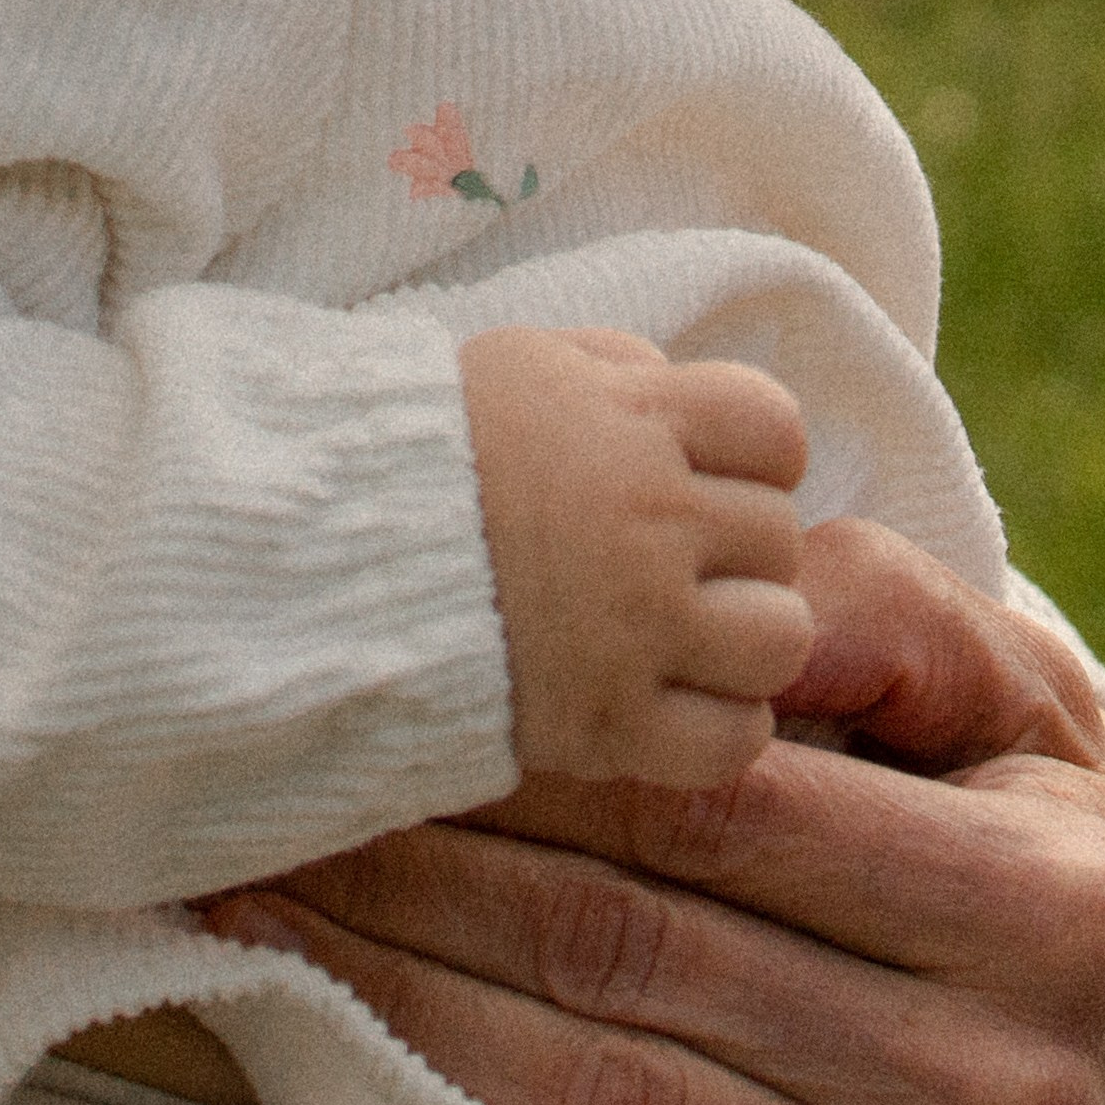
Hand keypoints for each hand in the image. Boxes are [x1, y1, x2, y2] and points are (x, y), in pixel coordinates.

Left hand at [206, 521, 1104, 1104]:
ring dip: (406, 986)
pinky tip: (357, 1036)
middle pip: (639, 939)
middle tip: (283, 787)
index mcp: (1045, 898)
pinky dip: (463, 1104)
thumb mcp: (1040, 739)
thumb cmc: (1069, 883)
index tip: (403, 683)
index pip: (731, 802)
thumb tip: (747, 577)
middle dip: (434, 861)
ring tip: (271, 898)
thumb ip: (904, 628)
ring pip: (598, 1074)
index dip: (547, 745)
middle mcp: (999, 1071)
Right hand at [458, 325, 811, 786]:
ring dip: (743, 638)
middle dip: (733, 548)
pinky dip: (718, 727)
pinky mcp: (608, 726)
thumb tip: (679, 389)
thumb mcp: (523, 365)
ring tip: (682, 635)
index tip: (703, 477)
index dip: (752, 456)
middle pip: (779, 535)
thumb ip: (620, 367)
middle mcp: (651, 521)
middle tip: (666, 561)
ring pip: (782, 638)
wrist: (321, 558)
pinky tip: (668, 701)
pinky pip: (735, 739)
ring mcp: (636, 629)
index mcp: (635, 421)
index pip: (777, 430)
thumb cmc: (421, 452)